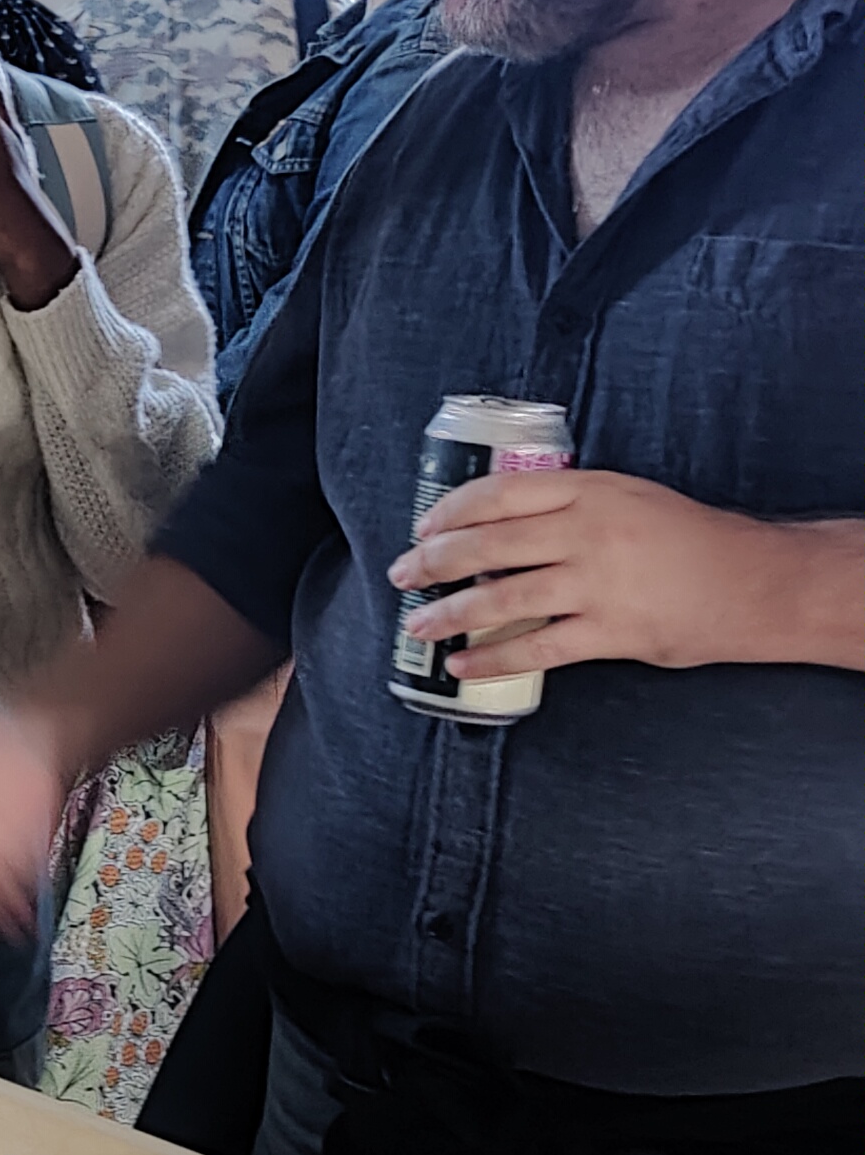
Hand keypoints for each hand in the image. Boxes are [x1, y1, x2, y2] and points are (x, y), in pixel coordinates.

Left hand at [390, 467, 813, 677]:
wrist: (751, 582)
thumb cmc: (688, 537)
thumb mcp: (627, 496)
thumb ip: (570, 503)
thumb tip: (502, 522)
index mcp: (588, 491)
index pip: (498, 493)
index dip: (451, 510)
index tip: (423, 526)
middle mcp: (586, 532)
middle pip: (488, 544)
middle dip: (434, 561)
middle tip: (403, 574)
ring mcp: (597, 584)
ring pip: (502, 596)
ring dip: (450, 612)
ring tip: (417, 624)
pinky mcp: (610, 632)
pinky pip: (536, 647)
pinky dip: (492, 657)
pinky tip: (463, 663)